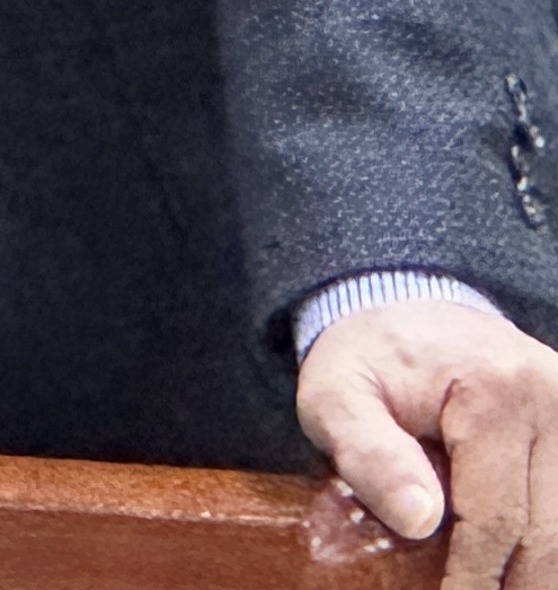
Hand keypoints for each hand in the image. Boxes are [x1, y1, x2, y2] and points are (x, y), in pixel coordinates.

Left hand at [301, 296, 557, 585]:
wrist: (404, 309)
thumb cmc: (366, 360)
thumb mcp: (336, 396)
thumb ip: (369, 453)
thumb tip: (419, 520)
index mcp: (495, 391)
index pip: (497, 519)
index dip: (475, 580)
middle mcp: (553, 400)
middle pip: (549, 536)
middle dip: (515, 586)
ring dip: (539, 572)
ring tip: (494, 583)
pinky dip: (548, 545)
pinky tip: (520, 567)